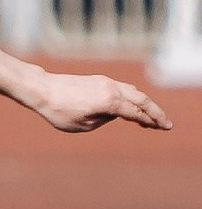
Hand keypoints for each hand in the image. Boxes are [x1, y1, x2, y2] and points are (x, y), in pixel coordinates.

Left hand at [28, 70, 171, 133]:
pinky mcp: (99, 80)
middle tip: (166, 124)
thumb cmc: (59, 111)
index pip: (137, 113)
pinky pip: (122, 88)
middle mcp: (112, 89)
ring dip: (144, 105)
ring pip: (133, 92)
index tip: (163, 127)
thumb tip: (114, 114)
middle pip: (142, 100)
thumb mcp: (83, 125)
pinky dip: (132, 97)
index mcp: (110, 102)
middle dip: (156, 113)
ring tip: (150, 118)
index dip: (151, 121)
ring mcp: (106, 82)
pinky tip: (133, 106)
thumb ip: (103, 120)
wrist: (42, 89)